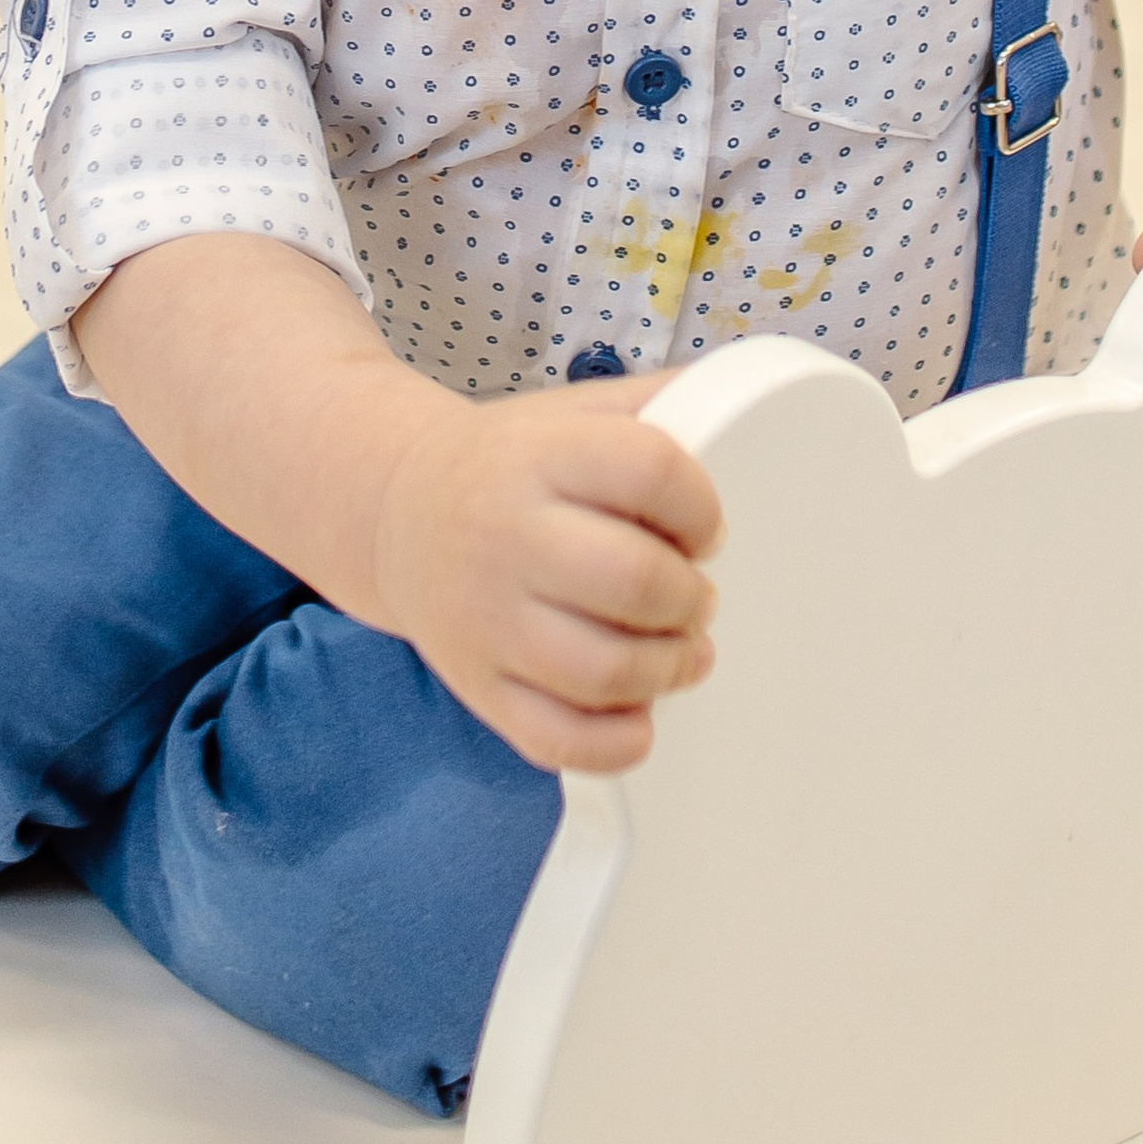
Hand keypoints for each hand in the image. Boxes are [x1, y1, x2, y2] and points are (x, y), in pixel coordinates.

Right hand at [368, 383, 722, 773]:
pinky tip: (639, 712)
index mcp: (539, 456)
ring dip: (668, 668)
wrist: (396, 510)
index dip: (701, 507)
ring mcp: (487, 619)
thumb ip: (653, 406)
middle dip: (691, 598)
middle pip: (635, 581)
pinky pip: (558, 740)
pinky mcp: (478, 684)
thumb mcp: (570, 413)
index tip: (703, 529)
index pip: (652, 471)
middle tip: (695, 597)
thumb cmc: (506, 466)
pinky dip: (617, 742)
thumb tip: (747, 400)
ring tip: (680, 650)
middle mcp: (507, 535)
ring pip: (605, 673)